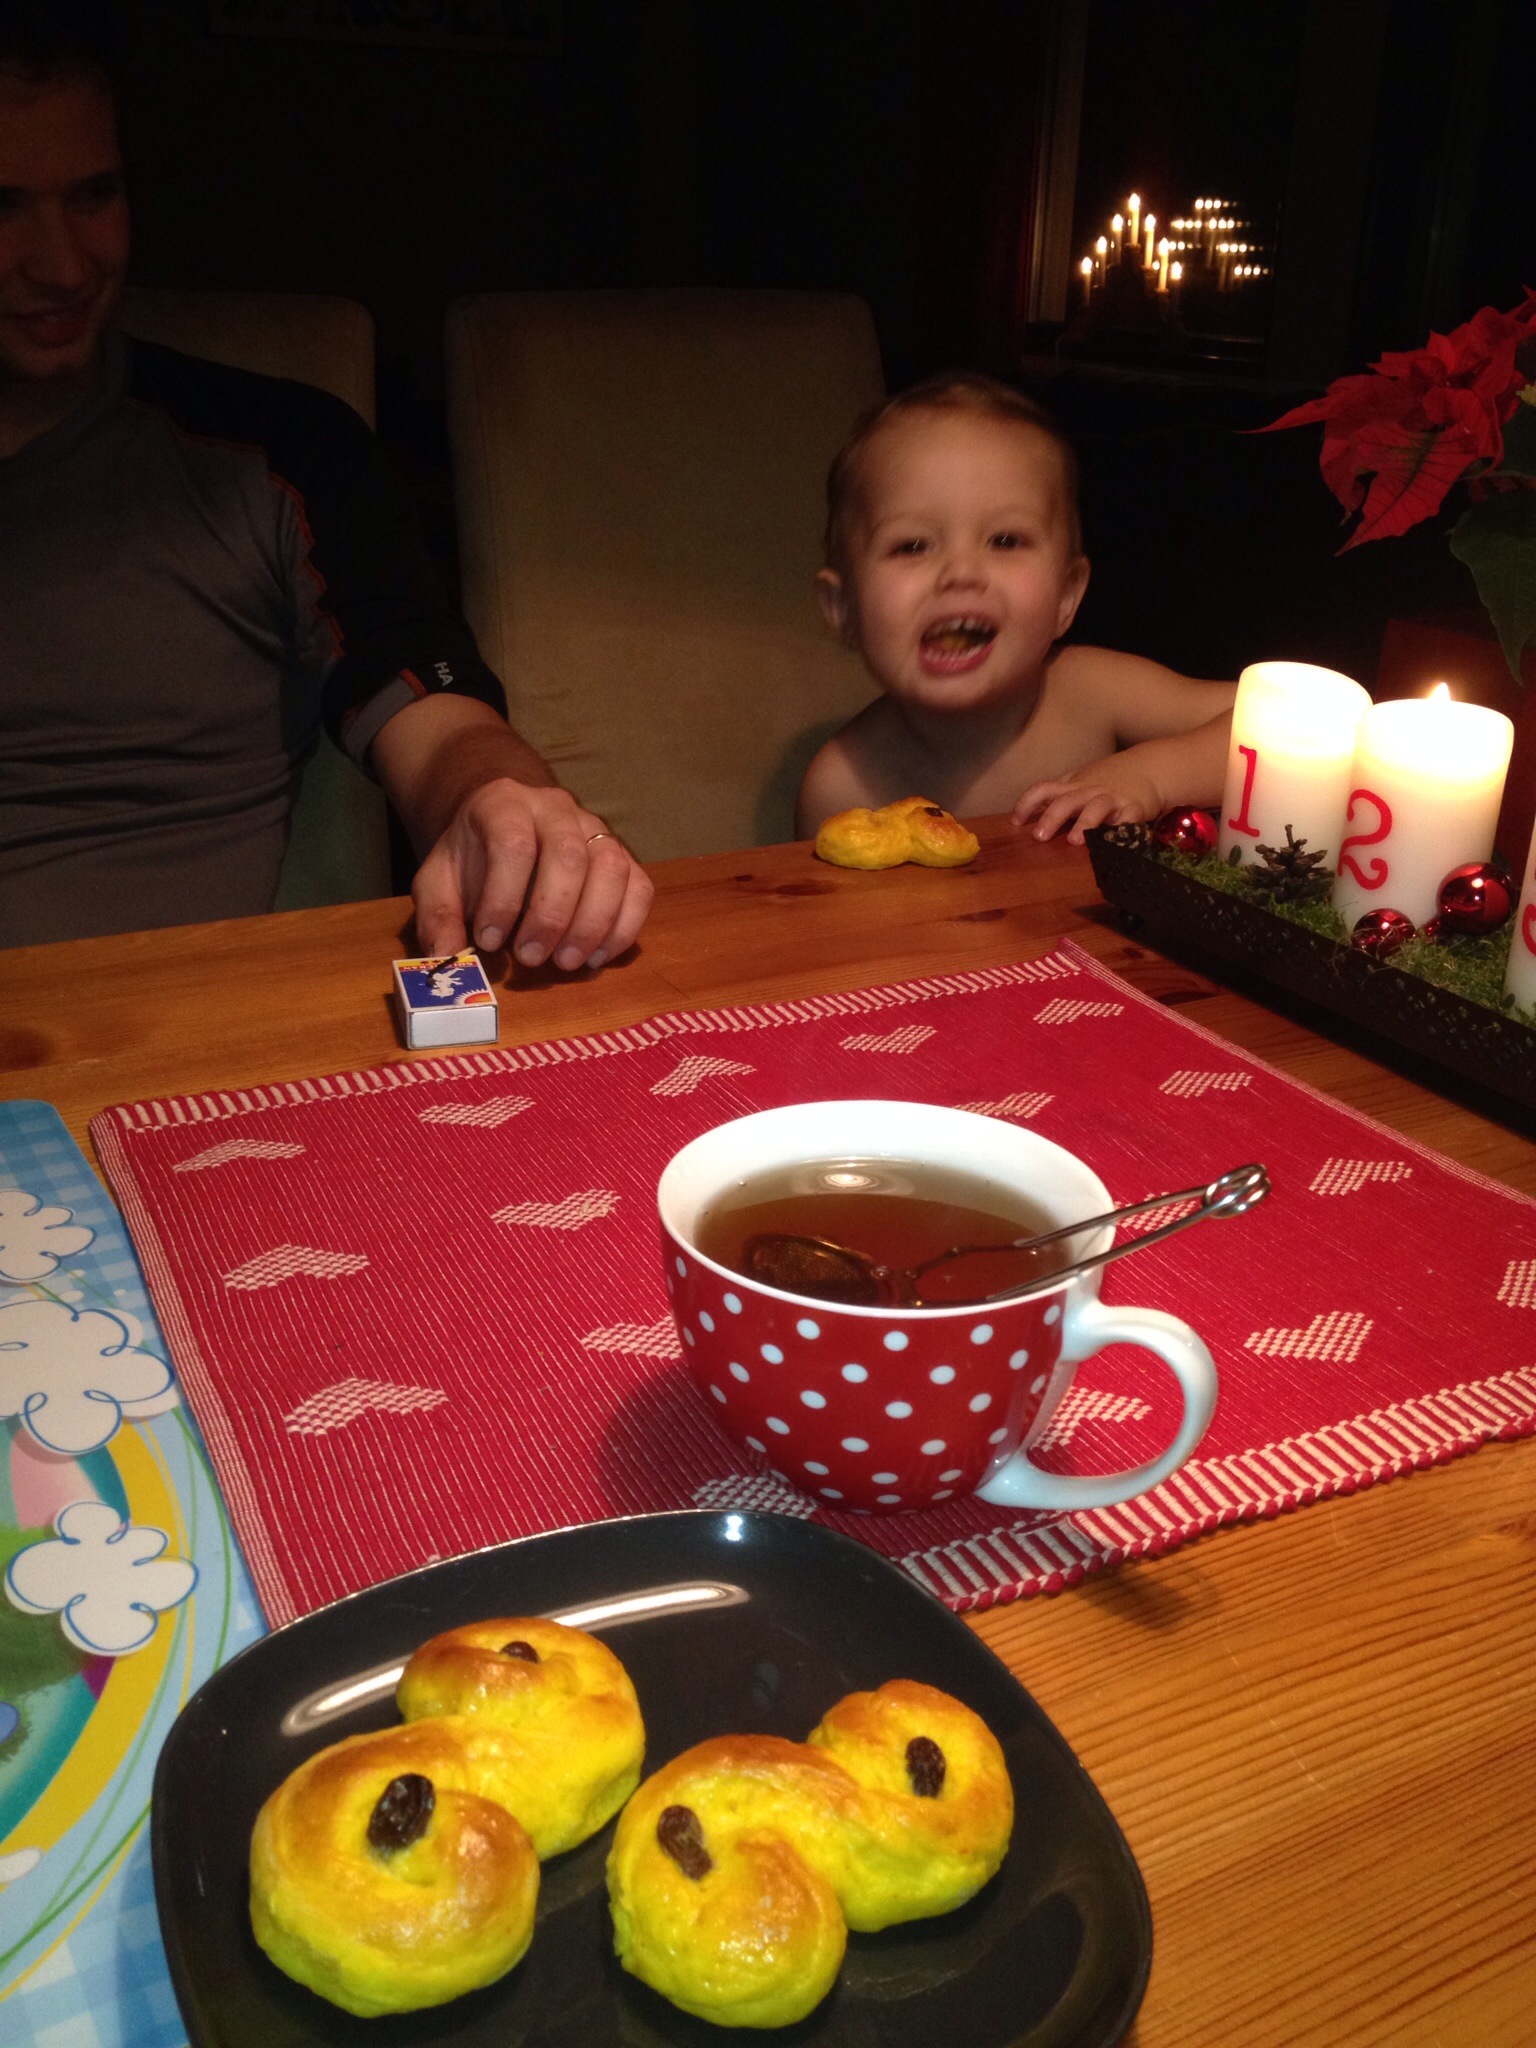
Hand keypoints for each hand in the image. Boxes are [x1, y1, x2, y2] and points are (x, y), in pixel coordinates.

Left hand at [411, 779, 653, 970]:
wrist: (503, 826)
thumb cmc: (473, 858)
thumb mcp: (439, 880)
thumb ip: (437, 915)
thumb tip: (447, 955)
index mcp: (505, 803)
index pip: (513, 843)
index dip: (503, 897)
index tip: (488, 941)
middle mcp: (557, 808)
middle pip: (569, 855)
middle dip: (551, 915)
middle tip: (530, 958)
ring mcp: (595, 829)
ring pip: (612, 868)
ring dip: (592, 924)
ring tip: (567, 963)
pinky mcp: (621, 855)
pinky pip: (639, 887)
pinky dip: (624, 927)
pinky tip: (596, 957)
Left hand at [1013, 762, 1160, 845]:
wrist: (1149, 767)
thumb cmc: (1107, 782)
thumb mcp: (1079, 784)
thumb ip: (1057, 796)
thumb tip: (1025, 816)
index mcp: (1072, 787)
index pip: (1043, 789)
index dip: (1027, 803)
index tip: (1015, 822)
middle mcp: (1089, 791)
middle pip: (1067, 801)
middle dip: (1051, 817)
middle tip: (1038, 836)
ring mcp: (1112, 799)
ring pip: (1096, 808)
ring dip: (1085, 823)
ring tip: (1075, 841)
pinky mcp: (1135, 808)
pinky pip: (1129, 820)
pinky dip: (1122, 832)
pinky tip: (1115, 846)